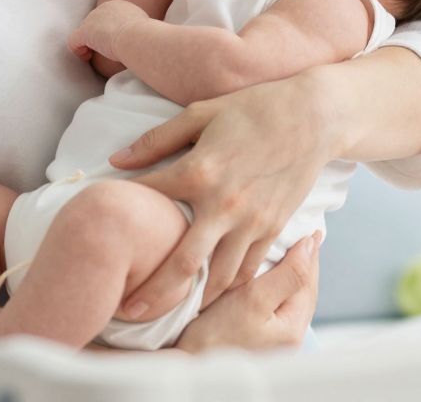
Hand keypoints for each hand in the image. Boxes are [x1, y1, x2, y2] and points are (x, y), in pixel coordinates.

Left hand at [66, 0, 146, 64]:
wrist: (139, 37)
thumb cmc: (146, 36)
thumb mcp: (144, 26)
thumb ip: (135, 27)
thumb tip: (138, 36)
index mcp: (119, 5)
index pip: (106, 17)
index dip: (106, 30)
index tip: (112, 42)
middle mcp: (103, 8)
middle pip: (93, 23)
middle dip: (96, 36)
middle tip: (102, 50)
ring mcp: (92, 19)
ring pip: (83, 32)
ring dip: (87, 44)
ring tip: (93, 55)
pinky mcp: (85, 32)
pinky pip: (74, 42)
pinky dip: (78, 50)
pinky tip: (87, 57)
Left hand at [108, 72, 335, 319]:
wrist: (313, 116)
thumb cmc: (253, 109)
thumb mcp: (201, 112)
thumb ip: (157, 140)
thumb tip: (116, 160)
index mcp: (199, 171)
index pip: (149, 201)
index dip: (124, 220)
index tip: (107, 236)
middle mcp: (223, 204)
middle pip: (182, 265)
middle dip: (153, 294)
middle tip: (128, 311)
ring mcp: (252, 222)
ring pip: (218, 278)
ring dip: (191, 299)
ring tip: (167, 312)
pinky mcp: (273, 229)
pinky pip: (247, 270)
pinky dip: (227, 287)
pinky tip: (208, 294)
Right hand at [175, 233, 318, 352]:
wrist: (186, 364)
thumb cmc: (214, 336)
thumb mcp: (253, 299)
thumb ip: (287, 274)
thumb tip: (309, 247)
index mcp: (293, 328)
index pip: (308, 281)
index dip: (309, 253)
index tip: (309, 230)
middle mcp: (289, 336)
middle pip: (302, 290)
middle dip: (303, 263)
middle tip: (303, 236)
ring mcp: (275, 339)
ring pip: (289, 296)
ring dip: (290, 273)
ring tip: (288, 251)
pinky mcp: (260, 337)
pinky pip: (276, 304)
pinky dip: (276, 286)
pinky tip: (269, 275)